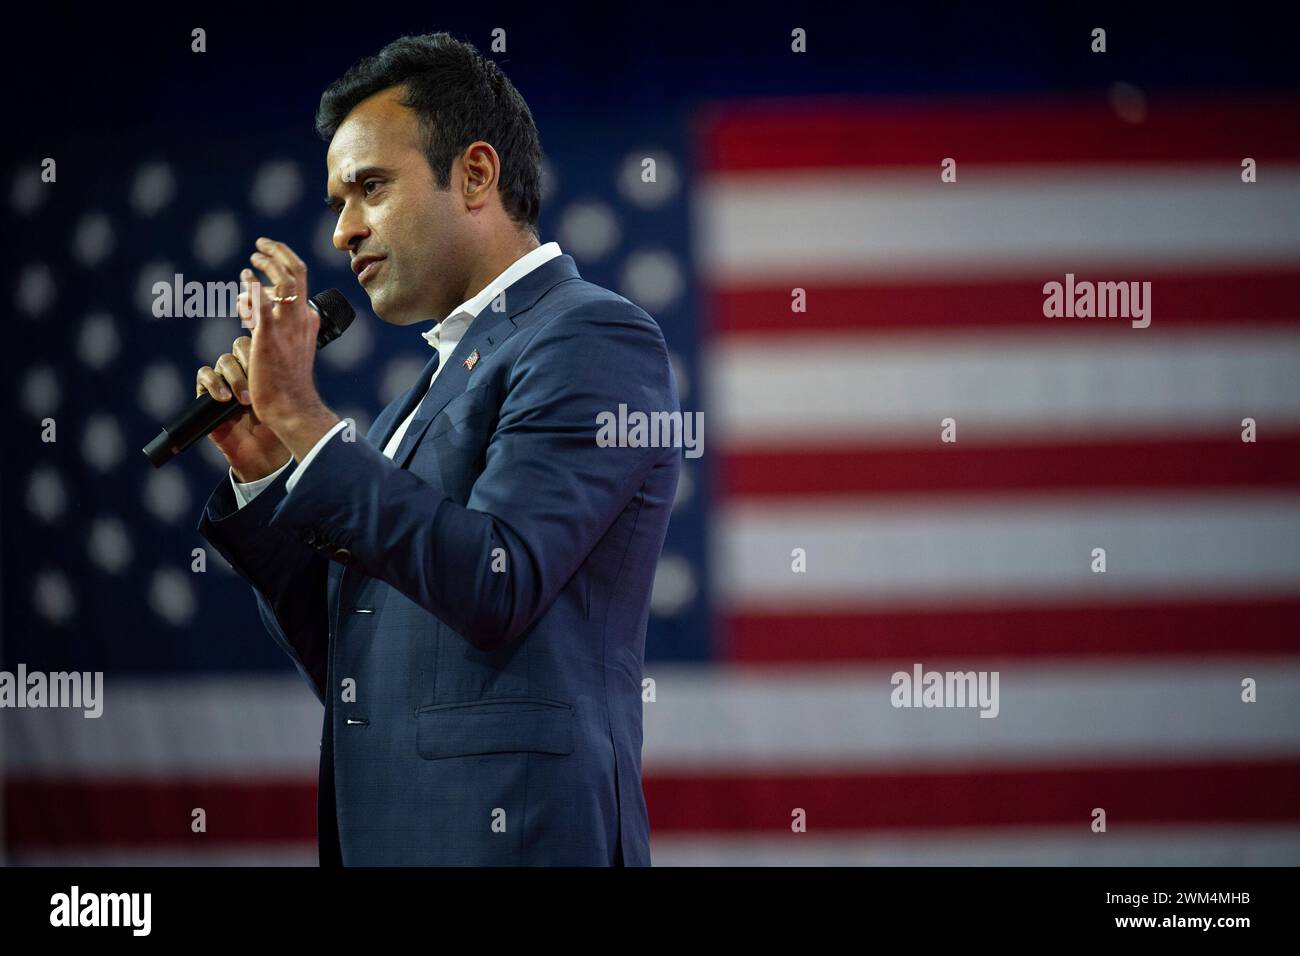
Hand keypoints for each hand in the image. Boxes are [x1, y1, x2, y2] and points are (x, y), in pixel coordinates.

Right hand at [196, 332, 290, 481]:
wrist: (266, 454)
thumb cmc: (280, 426)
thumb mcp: (286, 398)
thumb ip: (287, 374)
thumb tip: (297, 344)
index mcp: (264, 366)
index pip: (260, 341)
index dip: (263, 346)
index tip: (272, 359)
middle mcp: (244, 370)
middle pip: (240, 347)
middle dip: (250, 362)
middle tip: (259, 381)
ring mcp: (226, 381)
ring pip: (224, 361)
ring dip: (235, 377)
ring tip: (245, 399)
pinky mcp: (208, 395)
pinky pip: (204, 376)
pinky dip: (213, 384)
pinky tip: (224, 399)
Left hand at [244, 238, 338, 457]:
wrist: (291, 405)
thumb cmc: (288, 383)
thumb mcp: (292, 349)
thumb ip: (279, 326)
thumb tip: (255, 308)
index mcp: (308, 321)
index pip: (299, 284)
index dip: (281, 269)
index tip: (264, 265)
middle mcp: (302, 319)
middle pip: (297, 273)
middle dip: (279, 253)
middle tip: (261, 245)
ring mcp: (287, 326)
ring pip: (285, 280)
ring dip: (269, 262)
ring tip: (253, 256)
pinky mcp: (268, 335)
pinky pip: (262, 302)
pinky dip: (254, 285)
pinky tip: (245, 276)